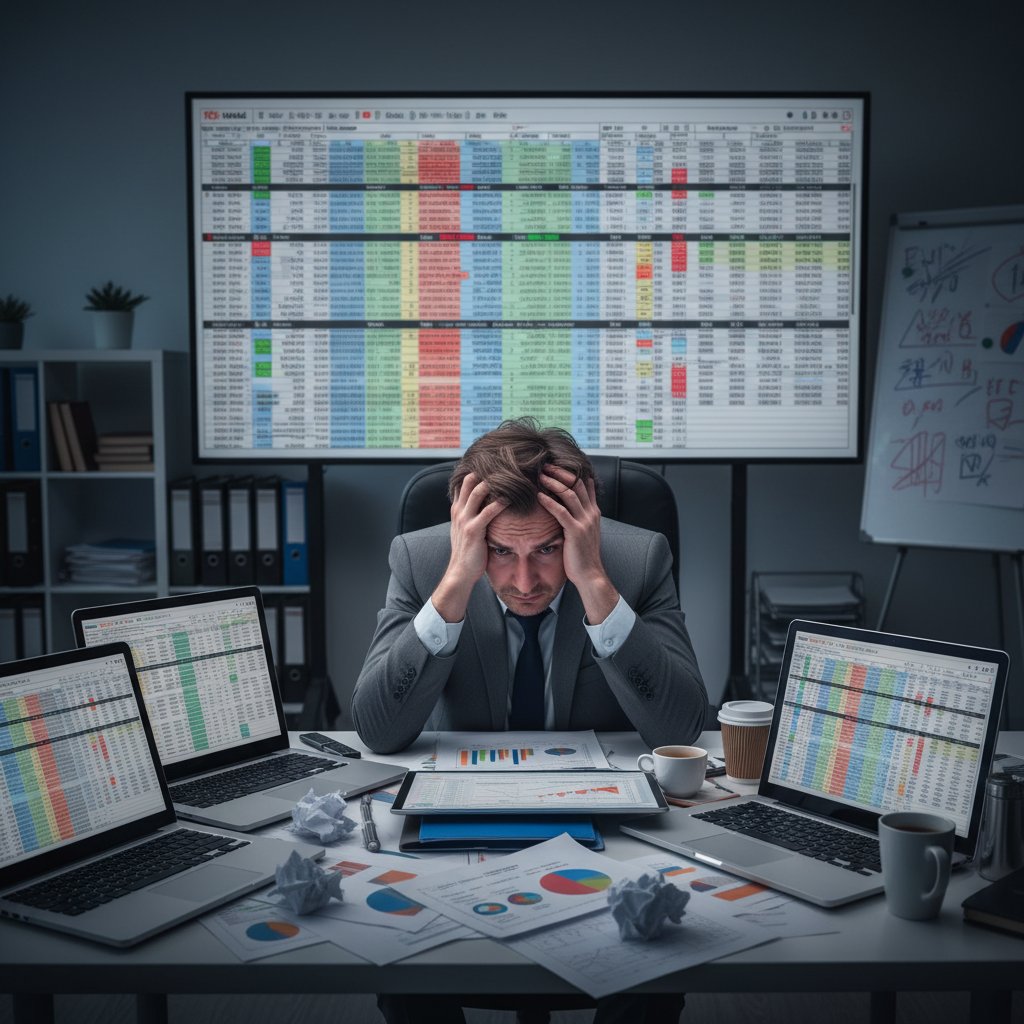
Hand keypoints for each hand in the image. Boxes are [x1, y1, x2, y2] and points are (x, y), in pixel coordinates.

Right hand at [432, 472, 504, 621]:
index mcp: (457, 508)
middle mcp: (459, 510)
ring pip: (479, 491)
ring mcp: (465, 519)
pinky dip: (501, 502)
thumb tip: (485, 504)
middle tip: (507, 462)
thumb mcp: (465, 529)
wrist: (460, 572)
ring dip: (495, 482)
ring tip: (512, 474)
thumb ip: (472, 515)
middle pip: (471, 480)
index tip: (496, 462)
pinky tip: (513, 497)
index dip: (478, 471)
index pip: (465, 482)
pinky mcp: (474, 530)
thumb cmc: (468, 551)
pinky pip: (489, 510)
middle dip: (488, 471)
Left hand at [537, 464, 618, 622]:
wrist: (590, 574)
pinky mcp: (575, 532)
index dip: (571, 472)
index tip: (556, 464)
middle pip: (577, 483)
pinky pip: (561, 512)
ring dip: (554, 482)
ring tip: (540, 475)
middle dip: (561, 472)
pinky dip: (549, 501)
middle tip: (545, 465)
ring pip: (570, 493)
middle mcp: (591, 513)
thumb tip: (565, 507)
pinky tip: (539, 496)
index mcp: (593, 512)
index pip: (585, 484)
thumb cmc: (582, 555)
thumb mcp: (583, 532)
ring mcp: (584, 522)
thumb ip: (577, 518)